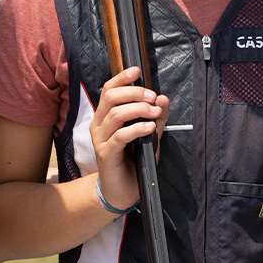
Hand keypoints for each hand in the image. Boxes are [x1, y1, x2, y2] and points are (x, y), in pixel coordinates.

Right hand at [89, 66, 168, 210]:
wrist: (122, 191)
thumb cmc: (134, 161)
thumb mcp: (149, 136)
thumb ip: (155, 117)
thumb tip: (163, 98)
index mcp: (105, 116)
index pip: (108, 90)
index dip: (121, 78)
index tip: (137, 70)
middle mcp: (99, 125)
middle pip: (110, 97)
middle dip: (134, 92)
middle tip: (152, 97)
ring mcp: (100, 140)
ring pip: (115, 114)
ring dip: (138, 109)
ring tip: (154, 113)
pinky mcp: (106, 155)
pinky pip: (120, 136)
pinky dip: (137, 129)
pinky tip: (149, 128)